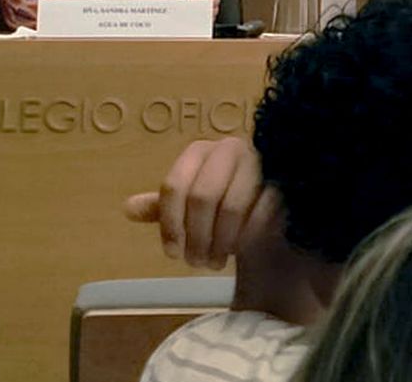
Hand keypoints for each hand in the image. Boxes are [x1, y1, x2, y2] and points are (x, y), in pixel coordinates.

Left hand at [123, 136, 264, 268]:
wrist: (271, 202)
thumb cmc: (224, 203)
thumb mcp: (191, 205)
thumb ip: (164, 207)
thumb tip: (128, 208)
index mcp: (201, 152)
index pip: (174, 186)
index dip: (170, 225)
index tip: (172, 254)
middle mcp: (230, 149)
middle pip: (202, 197)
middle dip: (197, 238)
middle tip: (196, 263)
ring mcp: (260, 161)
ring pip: (231, 207)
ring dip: (221, 242)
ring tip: (215, 262)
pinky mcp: (283, 180)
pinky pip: (261, 212)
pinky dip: (247, 237)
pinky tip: (241, 249)